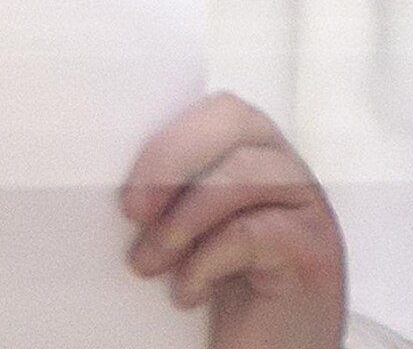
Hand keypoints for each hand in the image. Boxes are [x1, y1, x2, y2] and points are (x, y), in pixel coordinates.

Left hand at [120, 92, 345, 348]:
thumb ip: (166, 196)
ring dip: (183, 218)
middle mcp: (287, 173)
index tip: (122, 180)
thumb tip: (99, 173)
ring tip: (150, 263)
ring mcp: (308, 210)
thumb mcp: (184, 235)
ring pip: (244, 173)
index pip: (216, 108)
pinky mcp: (314, 254)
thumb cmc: (220, 303)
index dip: (167, 133)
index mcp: (254, 156)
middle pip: (234, 120)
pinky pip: (255, 232)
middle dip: (171, 158)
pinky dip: (206, 261)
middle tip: (132, 211)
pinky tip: (187, 292)